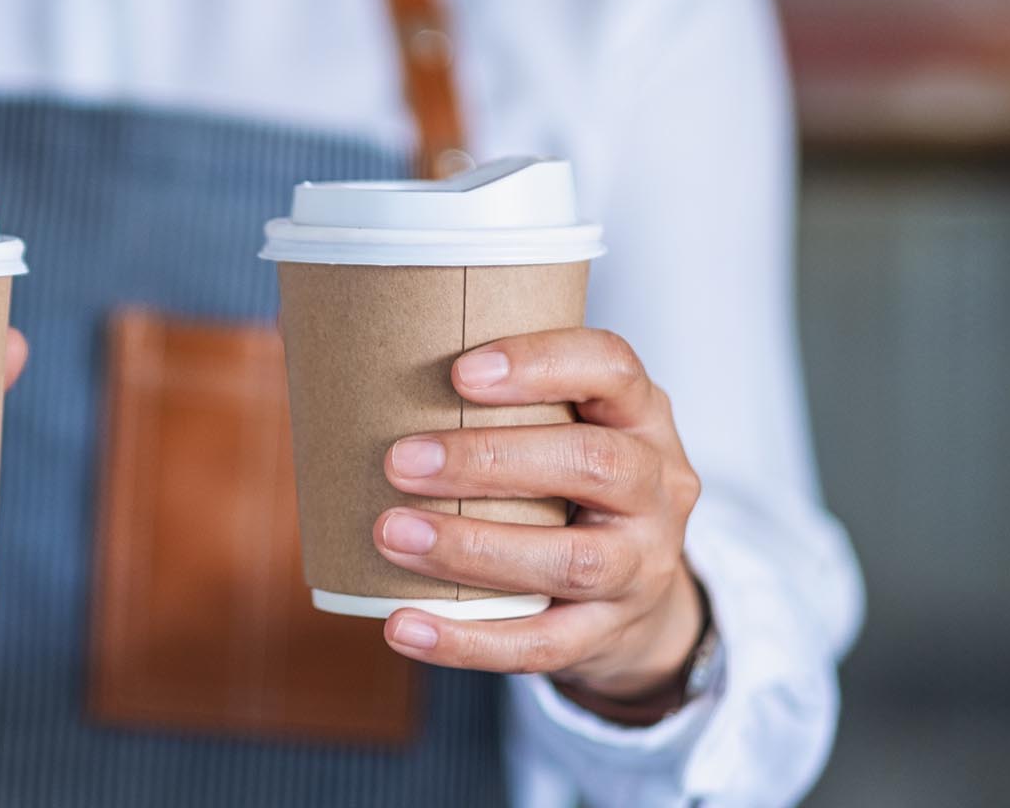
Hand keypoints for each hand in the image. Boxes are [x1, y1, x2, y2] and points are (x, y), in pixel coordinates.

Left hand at [373, 328, 704, 721]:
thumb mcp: (566, 428)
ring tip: (391, 535)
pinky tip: (401, 626)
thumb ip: (499, 402)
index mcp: (641, 417)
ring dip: (472, 548)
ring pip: (571, 561)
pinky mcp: (609, 634)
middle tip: (399, 462)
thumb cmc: (567, 485)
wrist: (635, 597)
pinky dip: (466, 640)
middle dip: (489, 461)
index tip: (459, 372)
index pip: (612, 368)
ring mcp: (643, 567)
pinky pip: (542, 645)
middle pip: (595, 463)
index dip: (541, 365)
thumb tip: (351, 368)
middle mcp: (658, 488)